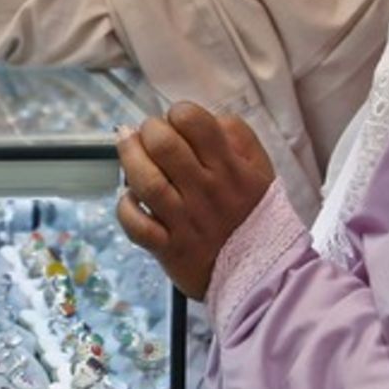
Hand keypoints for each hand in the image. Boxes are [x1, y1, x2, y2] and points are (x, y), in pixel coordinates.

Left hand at [115, 102, 276, 299]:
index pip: (195, 122)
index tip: (177, 123)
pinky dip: (126, 207)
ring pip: (146, 182)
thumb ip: (239, 137)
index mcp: (230, 168)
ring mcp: (185, 221)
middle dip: (149, 130)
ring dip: (129, 158)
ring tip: (128, 147)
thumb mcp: (261, 170)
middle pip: (164, 146)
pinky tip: (130, 197)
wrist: (263, 274)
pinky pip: (137, 225)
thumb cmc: (254, 214)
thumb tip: (207, 119)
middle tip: (149, 136)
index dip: (179, 114)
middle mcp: (206, 191)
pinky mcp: (169, 248)